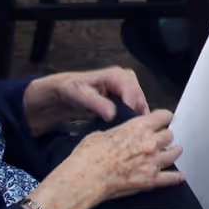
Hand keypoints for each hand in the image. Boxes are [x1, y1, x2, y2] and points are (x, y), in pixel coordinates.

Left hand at [23, 66, 148, 135]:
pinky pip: (136, 108)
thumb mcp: (82, 97)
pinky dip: (133, 118)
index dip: (132, 109)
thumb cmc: (73, 90)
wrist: (67, 89)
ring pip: (140, 105)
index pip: (133, 92)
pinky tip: (127, 128)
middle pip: (139, 99)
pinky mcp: (127, 95)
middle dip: (135, 115)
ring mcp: (129, 87)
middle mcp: (127, 78)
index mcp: (117, 75)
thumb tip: (112, 116)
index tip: (128, 126)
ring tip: (128, 133)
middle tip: (128, 133)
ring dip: (135, 118)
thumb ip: (98, 105)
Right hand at [30, 110, 182, 208]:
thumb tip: (121, 134)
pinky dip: (176, 177)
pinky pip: (170, 178)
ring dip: (173, 152)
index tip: (165, 119)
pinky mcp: (151, 180)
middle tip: (163, 139)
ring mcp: (152, 162)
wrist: (84, 178)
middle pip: (169, 135)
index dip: (165, 118)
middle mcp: (150, 142)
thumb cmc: (88, 155)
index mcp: (137, 127)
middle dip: (166, 137)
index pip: (163, 116)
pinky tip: (180, 176)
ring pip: (174, 153)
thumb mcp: (102, 134)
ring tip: (175, 152)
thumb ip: (119, 132)